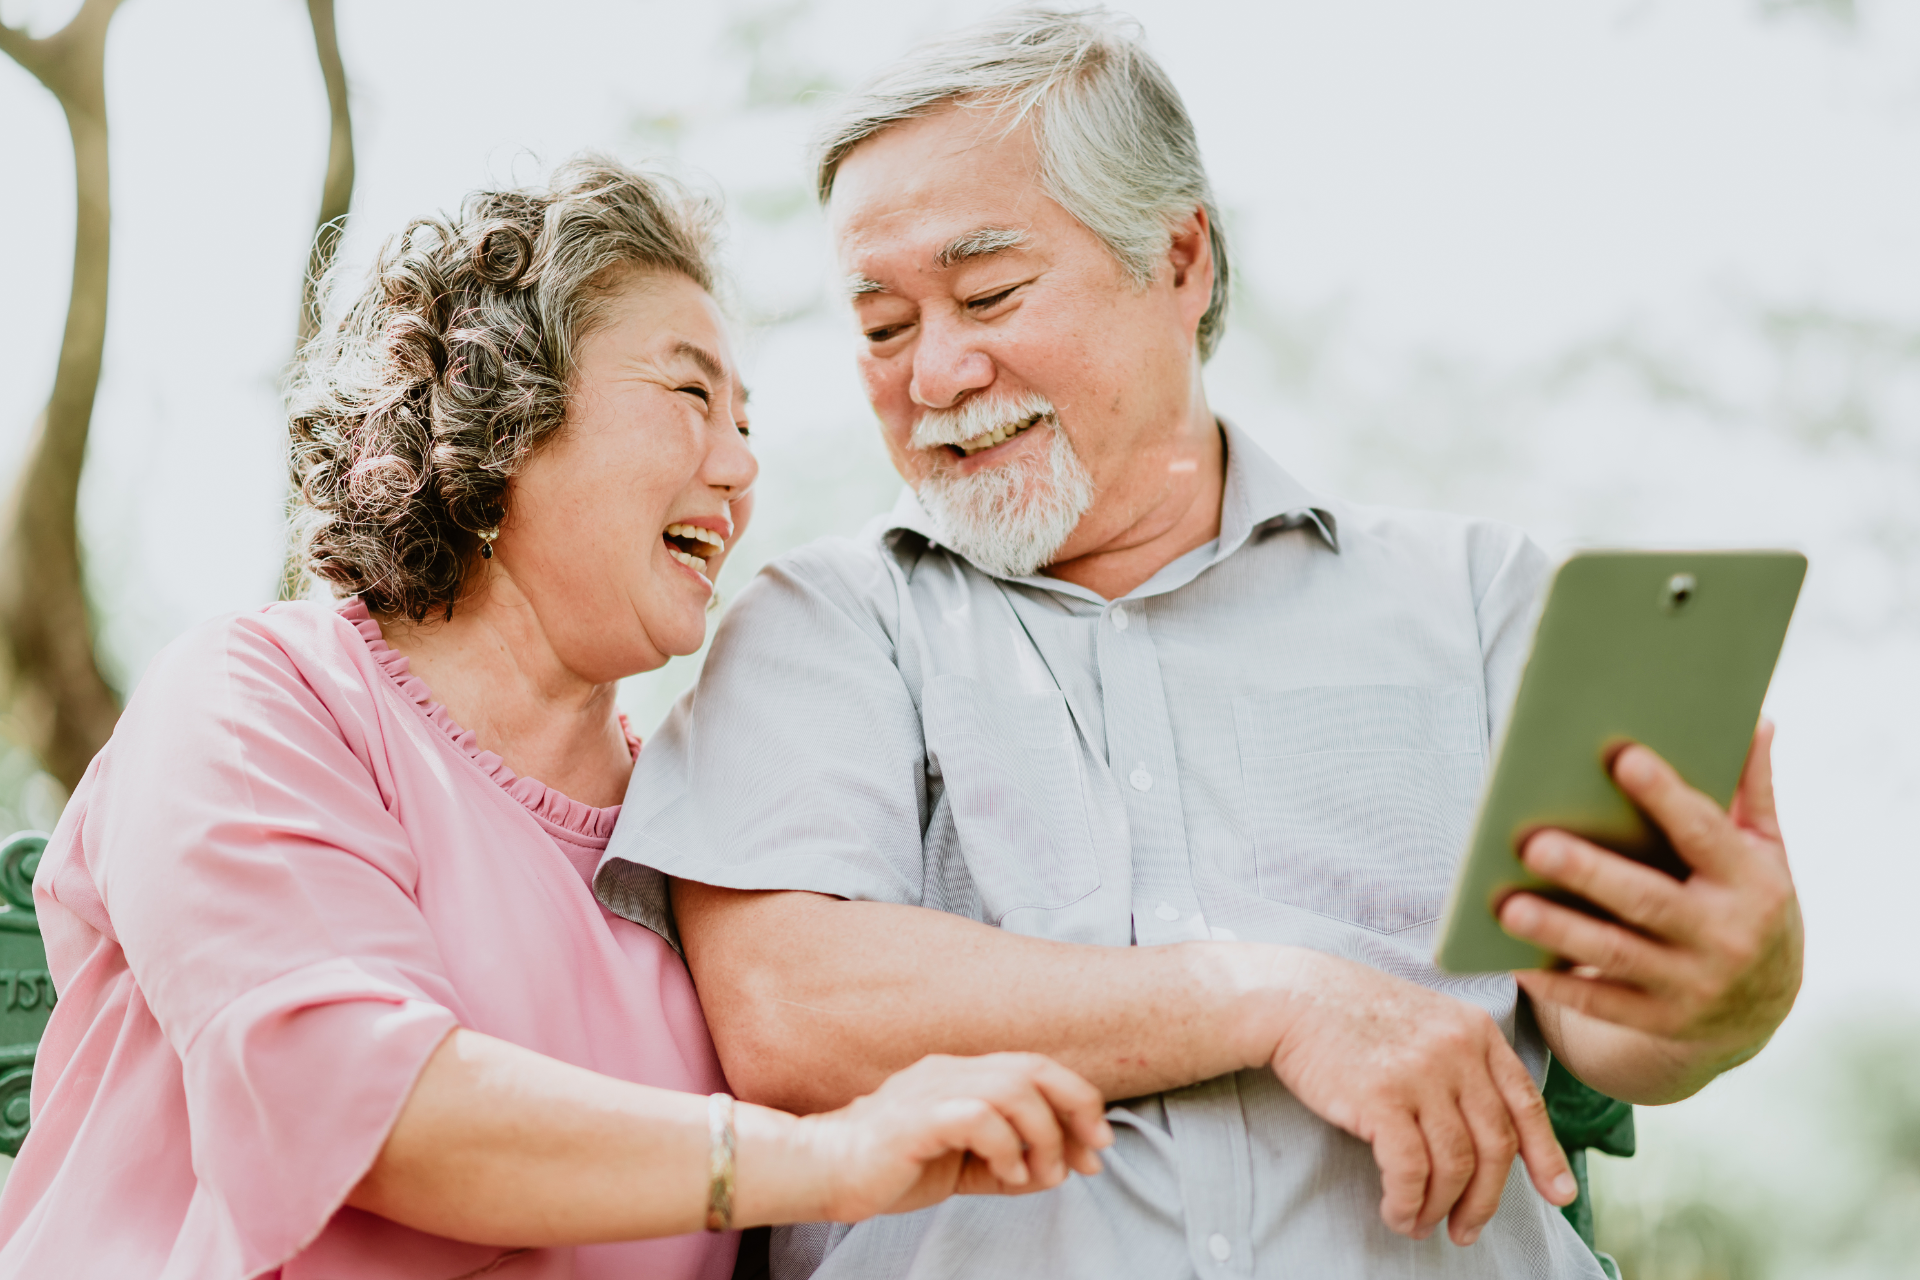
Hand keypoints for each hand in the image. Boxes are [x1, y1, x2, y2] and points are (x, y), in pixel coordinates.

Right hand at [796, 1053, 1113, 1222]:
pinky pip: (977, 1116)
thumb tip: (1058, 1168)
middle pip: (1033, 1066)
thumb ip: (1007, 1163)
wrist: (823, 1171)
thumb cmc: (889, 1168)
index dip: (1077, 1100)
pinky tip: (1009, 1173)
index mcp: (961, 1074)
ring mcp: (931, 1089)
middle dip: (1076, 1106)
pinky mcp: (914, 1118)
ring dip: (1043, 1134)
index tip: (1098, 1145)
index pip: (1035, 1068)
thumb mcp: (963, 1167)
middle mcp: (950, 1070)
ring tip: (1042, 1174)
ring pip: (1012, 1088)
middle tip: (1093, 1153)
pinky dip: (1007, 1144)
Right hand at [1267, 951, 1576, 1245]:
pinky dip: (1407, 1202)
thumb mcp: (1426, 1018)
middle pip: (1495, 1145)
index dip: (1545, 1156)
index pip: (1525, 1103)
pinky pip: (1410, 1170)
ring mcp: (1421, 1073)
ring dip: (1440, 1207)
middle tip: (1466, 1229)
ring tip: (1421, 1224)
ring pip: (1455, 1165)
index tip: (1558, 1195)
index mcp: (1475, 1031)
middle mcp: (1457, 1051)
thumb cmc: (1352, 1012)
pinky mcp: (1382, 1098)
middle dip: (1485, 1200)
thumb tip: (1485, 1127)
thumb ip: (1461, 1059)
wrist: (1292, 995)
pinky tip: (1396, 1212)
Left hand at [1499, 723, 1801, 1070]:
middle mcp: (1725, 938)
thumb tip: (1756, 719)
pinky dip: (1556, 983)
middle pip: (1648, 900)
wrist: (1762, 1009)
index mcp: (1753, 884)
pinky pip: (1599, 1004)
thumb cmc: (1748, 904)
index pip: (1705, 834)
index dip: (1665, 797)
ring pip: (1615, 954)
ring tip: (1505, 905)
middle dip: (1589, 872)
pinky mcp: (1659, 1020)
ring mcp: (1692, 985)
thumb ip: (1751, 790)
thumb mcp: (1765, 851)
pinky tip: (1513, 960)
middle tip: (1532, 843)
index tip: (1621, 757)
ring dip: (1557, 930)